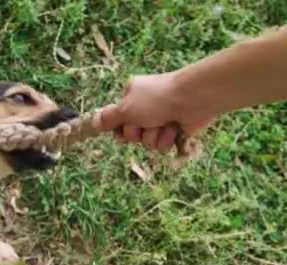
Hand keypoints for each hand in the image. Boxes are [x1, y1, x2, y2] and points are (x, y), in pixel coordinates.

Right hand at [93, 72, 215, 151]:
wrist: (193, 99)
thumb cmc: (156, 99)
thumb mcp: (126, 108)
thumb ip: (109, 117)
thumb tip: (93, 122)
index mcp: (131, 97)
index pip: (117, 122)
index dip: (121, 130)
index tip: (125, 127)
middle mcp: (145, 108)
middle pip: (132, 135)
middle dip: (138, 133)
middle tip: (145, 122)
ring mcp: (160, 120)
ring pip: (148, 142)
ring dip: (154, 136)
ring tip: (163, 123)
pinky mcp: (175, 130)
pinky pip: (164, 145)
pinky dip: (168, 138)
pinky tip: (175, 127)